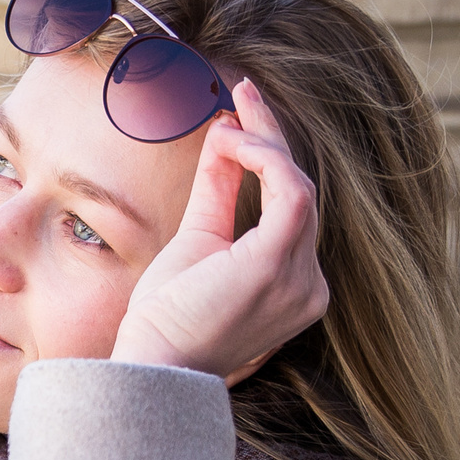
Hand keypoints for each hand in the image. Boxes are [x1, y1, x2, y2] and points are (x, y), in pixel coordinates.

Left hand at [111, 79, 328, 384]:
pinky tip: (234, 141)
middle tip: (245, 92)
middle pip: (298, 192)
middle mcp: (309, 286)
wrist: (150, 366)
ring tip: (233, 113)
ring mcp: (300, 280)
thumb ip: (217, 193)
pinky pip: (291, 192)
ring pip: (298, 186)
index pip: (292, 208)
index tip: (243, 117)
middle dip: (271, 138)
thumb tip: (223, 135)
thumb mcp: (198, 243)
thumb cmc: (167, 320)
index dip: (272, 159)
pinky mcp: (277, 266)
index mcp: (294, 286)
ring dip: (265, 142)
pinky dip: (264, 158)